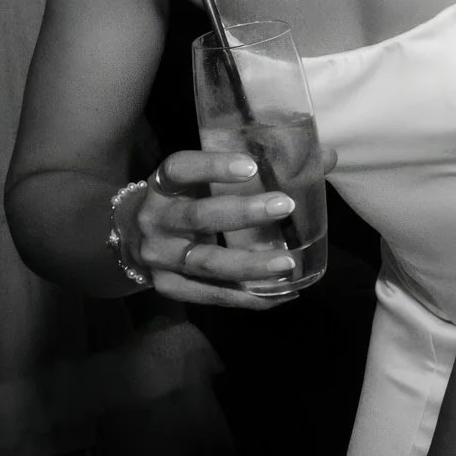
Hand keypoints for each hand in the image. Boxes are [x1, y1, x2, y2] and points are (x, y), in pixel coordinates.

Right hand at [128, 146, 335, 308]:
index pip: (180, 168)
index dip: (212, 167)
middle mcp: (155, 220)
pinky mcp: (167, 287)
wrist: (129, 239)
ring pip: (206, 263)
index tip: (251, 166)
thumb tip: (326, 157)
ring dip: (249, 265)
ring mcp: (159, 258)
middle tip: (285, 206)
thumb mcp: (202, 179)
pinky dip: (245, 297)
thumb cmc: (183, 200)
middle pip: (198, 218)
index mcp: (163, 185)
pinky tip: (279, 295)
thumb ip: (256, 167)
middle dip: (243, 214)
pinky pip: (209, 296)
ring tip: (288, 263)